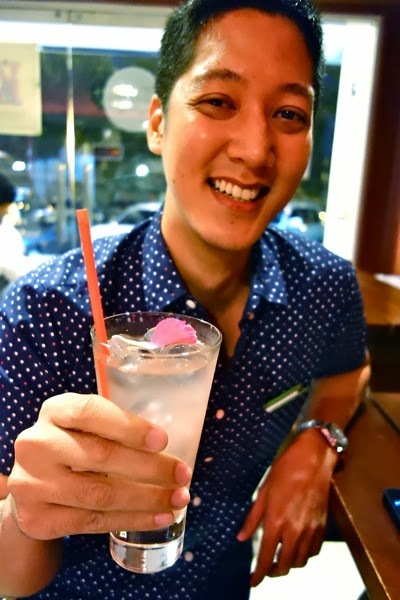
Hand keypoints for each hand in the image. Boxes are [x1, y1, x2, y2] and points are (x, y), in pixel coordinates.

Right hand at [7, 393, 191, 539]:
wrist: (32, 487)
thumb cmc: (73, 447)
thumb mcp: (85, 426)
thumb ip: (115, 428)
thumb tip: (165, 448)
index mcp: (54, 411)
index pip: (90, 412)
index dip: (128, 427)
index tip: (162, 440)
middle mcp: (36, 444)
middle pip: (100, 455)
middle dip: (150, 467)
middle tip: (183, 474)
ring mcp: (32, 484)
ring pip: (100, 494)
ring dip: (147, 499)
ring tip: (178, 498)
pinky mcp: (37, 519)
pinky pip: (93, 522)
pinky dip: (132, 520)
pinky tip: (159, 518)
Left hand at [237, 429, 337, 585]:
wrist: (313, 459)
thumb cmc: (286, 470)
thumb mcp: (263, 491)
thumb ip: (253, 518)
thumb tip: (241, 537)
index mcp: (276, 521)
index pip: (265, 557)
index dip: (258, 573)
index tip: (253, 581)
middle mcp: (295, 530)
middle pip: (285, 565)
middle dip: (273, 572)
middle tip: (266, 569)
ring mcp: (311, 529)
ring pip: (301, 561)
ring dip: (289, 565)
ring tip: (280, 559)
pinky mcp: (322, 525)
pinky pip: (314, 551)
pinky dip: (304, 555)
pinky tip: (297, 547)